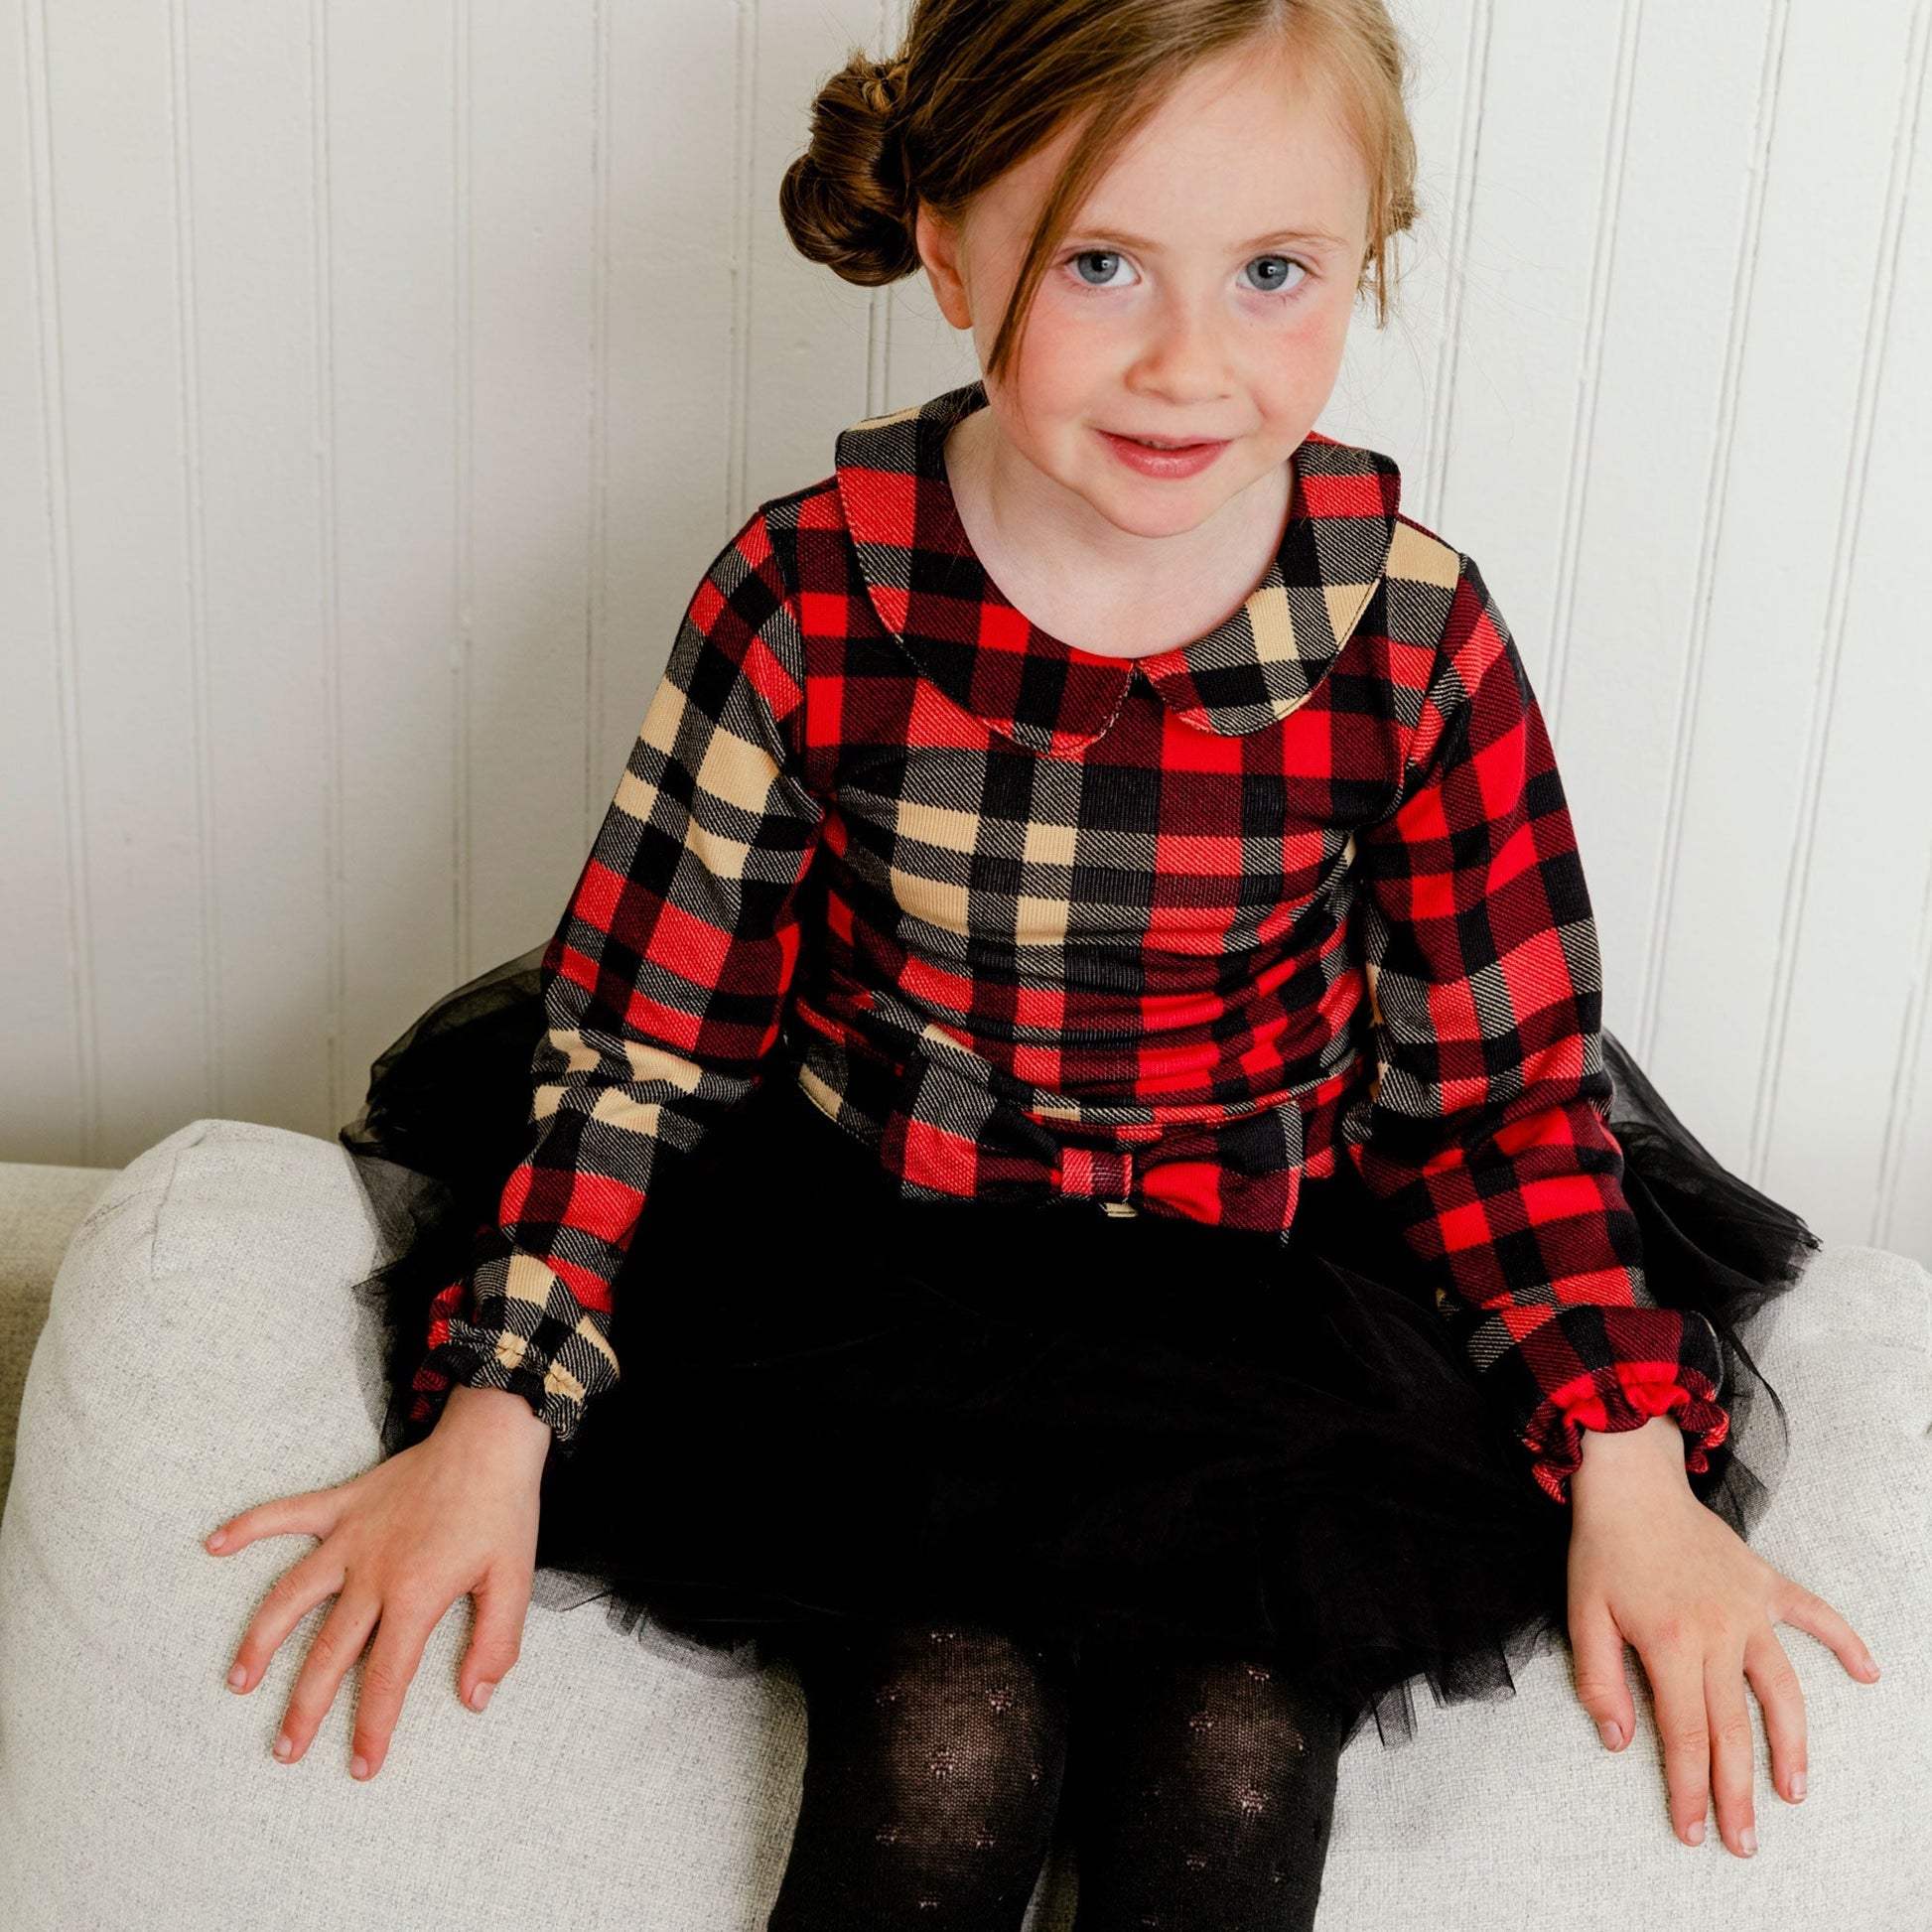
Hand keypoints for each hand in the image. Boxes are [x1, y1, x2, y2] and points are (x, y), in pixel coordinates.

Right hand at [204, 1382, 551, 1778]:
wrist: (491, 1439)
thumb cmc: (503, 1511)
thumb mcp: (514, 1581)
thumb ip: (496, 1644)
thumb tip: (474, 1700)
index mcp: (414, 1594)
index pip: (386, 1677)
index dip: (372, 1727)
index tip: (361, 1767)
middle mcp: (371, 1571)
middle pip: (327, 1653)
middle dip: (303, 1707)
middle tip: (285, 1750)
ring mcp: (350, 1536)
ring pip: (291, 1596)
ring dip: (261, 1640)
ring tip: (238, 1682)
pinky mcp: (343, 1503)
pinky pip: (287, 1514)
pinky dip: (249, 1526)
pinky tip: (213, 1544)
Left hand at [1566, 1414, 1880, 1855]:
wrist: (1629, 1483)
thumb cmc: (1602, 1549)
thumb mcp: (1582, 1613)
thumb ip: (1600, 1680)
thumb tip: (1619, 1741)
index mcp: (1669, 1643)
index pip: (1684, 1734)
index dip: (1689, 1788)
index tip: (1693, 1831)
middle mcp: (1718, 1632)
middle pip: (1733, 1728)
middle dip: (1737, 1791)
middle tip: (1744, 1843)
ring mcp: (1748, 1608)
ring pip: (1782, 1689)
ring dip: (1792, 1743)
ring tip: (1793, 1791)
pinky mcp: (1765, 1583)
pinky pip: (1814, 1615)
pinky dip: (1844, 1641)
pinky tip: (1869, 1672)